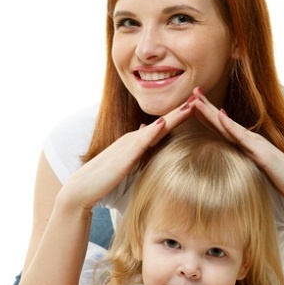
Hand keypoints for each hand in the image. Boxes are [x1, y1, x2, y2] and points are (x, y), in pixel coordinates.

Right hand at [60, 99, 195, 209]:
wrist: (82, 189)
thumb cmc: (105, 180)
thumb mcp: (128, 164)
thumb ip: (140, 153)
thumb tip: (150, 139)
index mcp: (137, 142)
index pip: (164, 126)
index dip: (180, 116)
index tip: (198, 106)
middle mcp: (134, 139)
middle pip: (164, 122)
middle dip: (182, 109)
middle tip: (201, 95)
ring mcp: (128, 146)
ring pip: (156, 128)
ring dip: (174, 116)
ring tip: (191, 104)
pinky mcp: (123, 157)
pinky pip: (140, 142)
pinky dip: (153, 131)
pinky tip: (163, 123)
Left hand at [190, 87, 283, 211]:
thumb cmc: (283, 180)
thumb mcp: (258, 169)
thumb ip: (248, 162)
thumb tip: (235, 162)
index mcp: (248, 144)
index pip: (224, 128)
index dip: (208, 115)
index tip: (192, 104)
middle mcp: (251, 140)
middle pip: (223, 122)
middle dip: (206, 107)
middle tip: (192, 91)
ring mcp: (256, 145)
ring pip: (229, 126)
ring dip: (211, 111)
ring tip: (197, 98)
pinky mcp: (262, 153)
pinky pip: (243, 138)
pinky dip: (230, 126)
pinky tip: (219, 115)